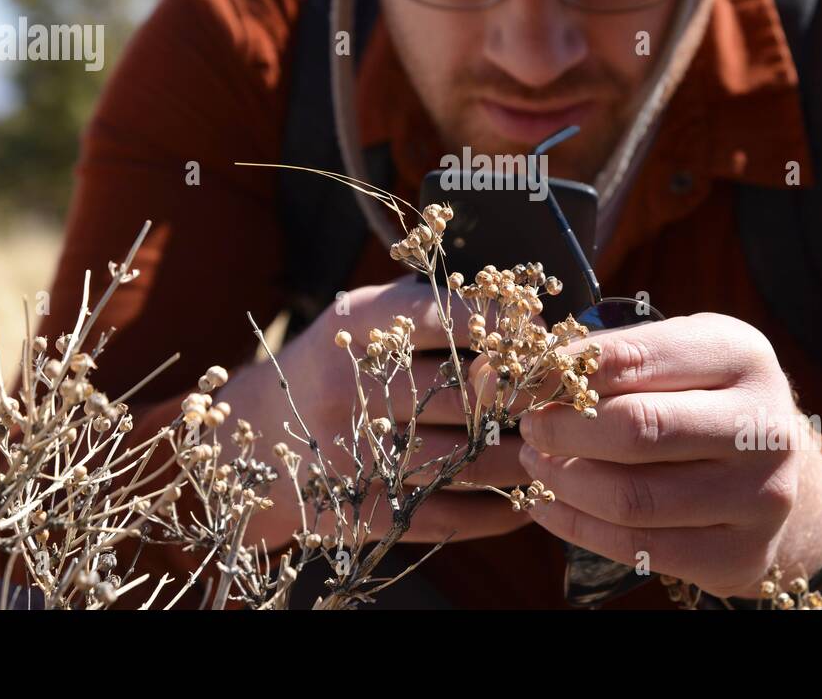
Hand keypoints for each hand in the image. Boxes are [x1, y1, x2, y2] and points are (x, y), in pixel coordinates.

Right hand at [225, 276, 529, 546]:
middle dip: (525, 395)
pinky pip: (444, 514)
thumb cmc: (339, 365)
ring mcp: (353, 452)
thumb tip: (525, 310)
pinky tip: (527, 499)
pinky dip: (496, 511)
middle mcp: (350, 386)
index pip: (440, 315)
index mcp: (357, 326)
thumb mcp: (367, 317)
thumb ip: (431, 307)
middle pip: (461, 392)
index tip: (540, 329)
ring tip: (557, 449)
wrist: (256, 438)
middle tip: (565, 395)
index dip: (501, 323)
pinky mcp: (360, 507)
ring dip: (522, 457)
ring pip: (462, 458)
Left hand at [516, 312, 821, 599]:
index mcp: (740, 355)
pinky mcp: (744, 555)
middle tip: (529, 428)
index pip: (632, 358)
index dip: (561, 373)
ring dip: (563, 480)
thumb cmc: (694, 395)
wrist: (765, 464)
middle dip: (562, 429)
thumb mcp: (666, 354)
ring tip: (536, 463)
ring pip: (632, 498)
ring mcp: (761, 497)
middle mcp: (764, 426)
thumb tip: (496, 376)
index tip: (518, 382)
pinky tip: (550, 503)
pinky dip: (577, 527)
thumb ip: (596, 357)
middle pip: (637, 430)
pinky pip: (640, 549)